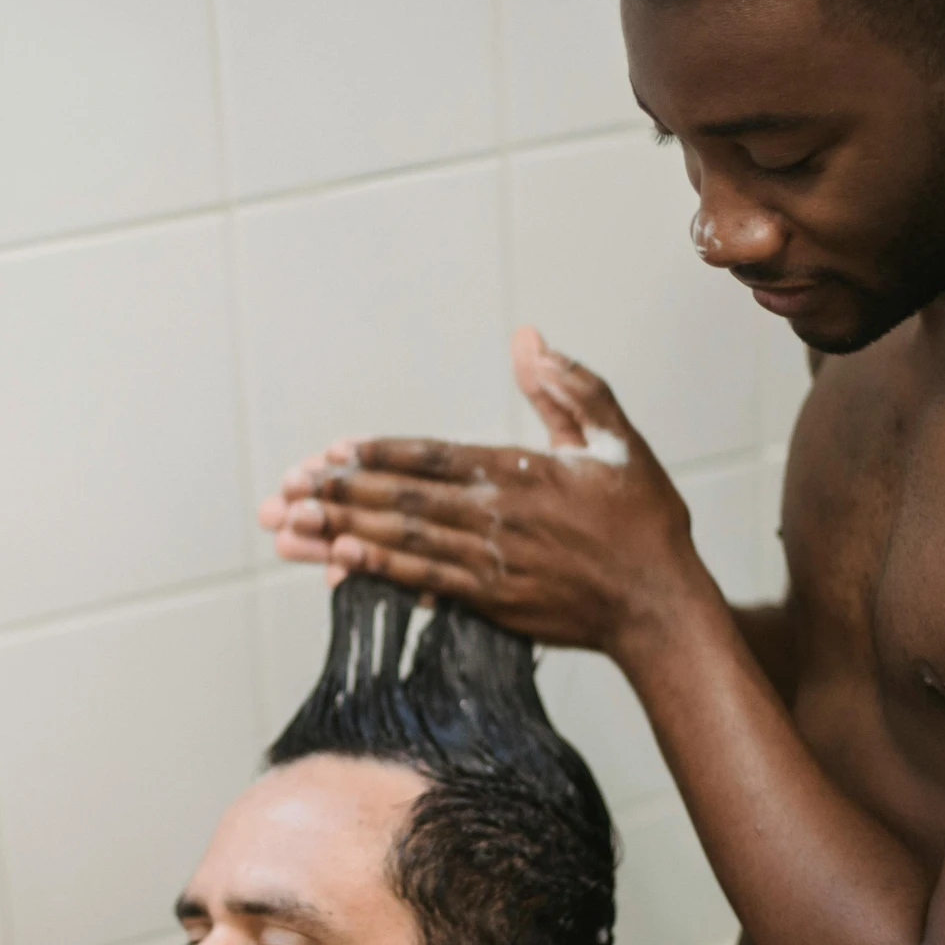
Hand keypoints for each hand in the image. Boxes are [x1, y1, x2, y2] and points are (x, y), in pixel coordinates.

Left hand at [256, 327, 714, 652]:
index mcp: (524, 474)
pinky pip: (424, 584)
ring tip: (286, 531)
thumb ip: (570, 387)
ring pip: (403, 545)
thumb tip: (528, 338)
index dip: (379, 456)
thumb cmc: (643, 519)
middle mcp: (500, 519)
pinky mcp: (492, 602)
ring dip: (340, 535)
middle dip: (339, 495)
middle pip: (405, 502)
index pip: (436, 459)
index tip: (330, 452)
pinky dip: (379, 574)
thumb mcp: (617, 439)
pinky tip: (337, 566)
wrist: (661, 606)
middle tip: (283, 491)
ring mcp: (492, 565)